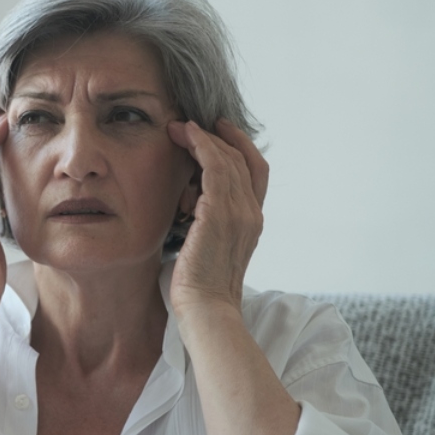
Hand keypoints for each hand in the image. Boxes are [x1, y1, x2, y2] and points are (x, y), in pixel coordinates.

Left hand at [166, 119, 268, 318]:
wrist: (206, 309)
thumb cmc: (199, 287)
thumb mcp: (208, 249)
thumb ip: (207, 225)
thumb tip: (188, 207)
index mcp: (252, 222)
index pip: (255, 173)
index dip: (239, 147)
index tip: (217, 132)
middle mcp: (252, 213)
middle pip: (243, 160)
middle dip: (217, 138)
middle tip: (190, 124)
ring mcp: (240, 212)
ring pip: (228, 159)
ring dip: (203, 138)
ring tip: (179, 128)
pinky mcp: (220, 213)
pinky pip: (215, 167)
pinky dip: (201, 146)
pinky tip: (185, 137)